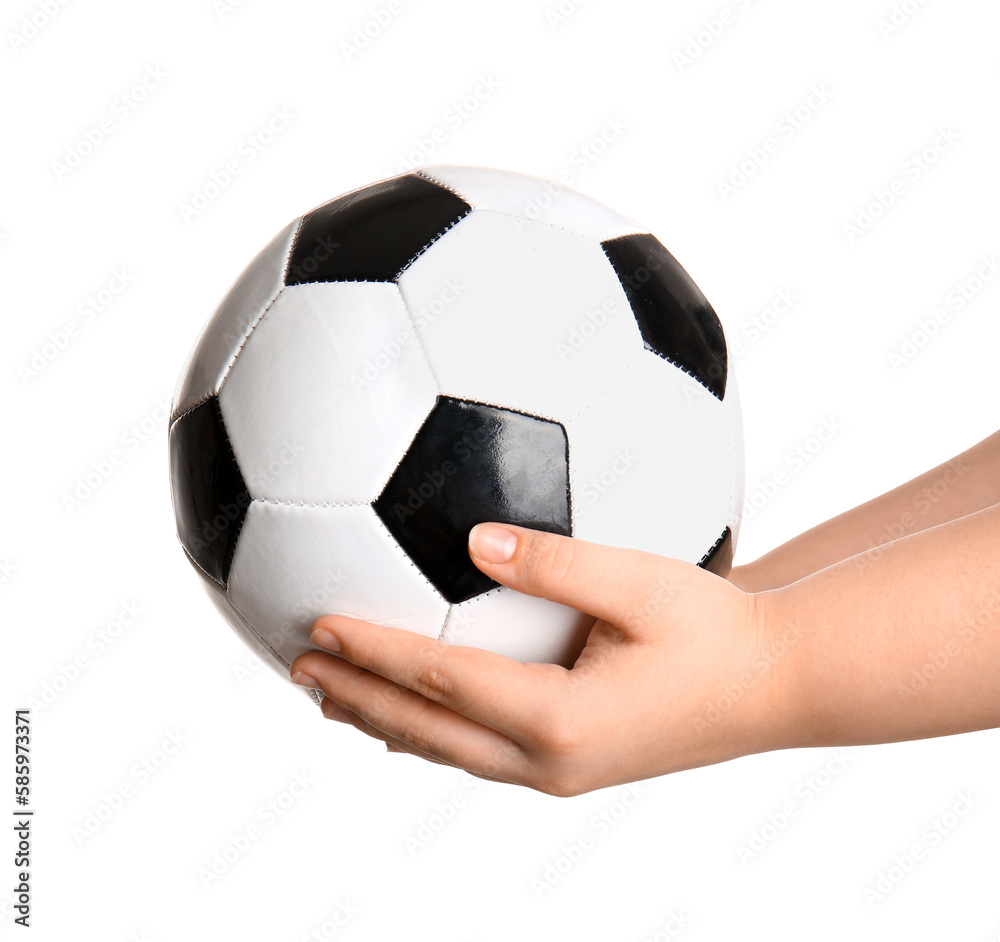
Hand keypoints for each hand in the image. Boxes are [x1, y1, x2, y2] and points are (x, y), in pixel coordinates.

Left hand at [289, 523, 796, 795]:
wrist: (775, 685)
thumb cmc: (718, 628)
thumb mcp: (642, 581)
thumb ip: (556, 561)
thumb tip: (474, 537)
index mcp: (560, 718)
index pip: (439, 682)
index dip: (374, 653)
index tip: (319, 626)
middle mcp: (550, 760)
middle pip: (427, 730)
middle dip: (359, 697)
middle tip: (300, 667)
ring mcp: (561, 773)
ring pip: (449, 751)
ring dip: (386, 722)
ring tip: (333, 699)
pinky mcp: (573, 767)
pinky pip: (480, 755)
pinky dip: (431, 735)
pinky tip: (412, 725)